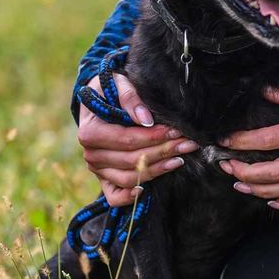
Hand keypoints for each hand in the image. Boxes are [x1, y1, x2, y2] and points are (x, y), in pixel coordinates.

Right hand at [78, 73, 197, 205]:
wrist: (101, 101)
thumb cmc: (111, 90)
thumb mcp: (118, 82)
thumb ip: (129, 96)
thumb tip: (145, 119)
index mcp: (89, 132)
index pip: (127, 139)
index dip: (153, 137)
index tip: (176, 131)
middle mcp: (91, 154)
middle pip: (132, 160)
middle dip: (163, 151)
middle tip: (188, 143)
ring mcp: (97, 170)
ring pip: (129, 178)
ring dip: (157, 170)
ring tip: (180, 159)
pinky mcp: (104, 180)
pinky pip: (115, 196)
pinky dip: (130, 196)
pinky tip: (148, 189)